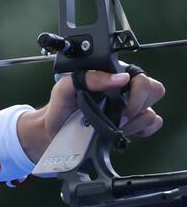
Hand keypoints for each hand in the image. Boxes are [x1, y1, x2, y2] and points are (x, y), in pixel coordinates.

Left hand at [17, 68, 165, 161]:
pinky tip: (123, 131)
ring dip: (133, 122)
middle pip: (153, 90)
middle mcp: (124, 88)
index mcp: (109, 74)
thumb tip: (119, 78)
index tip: (118, 102)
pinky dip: (140, 130)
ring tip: (113, 124)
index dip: (135, 90)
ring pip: (151, 112)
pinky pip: (152, 124)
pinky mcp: (133, 124)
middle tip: (117, 116)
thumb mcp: (65, 88)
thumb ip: (88, 78)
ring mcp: (130, 107)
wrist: (54, 132)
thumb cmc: (60, 107)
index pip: (138, 75)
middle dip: (136, 105)